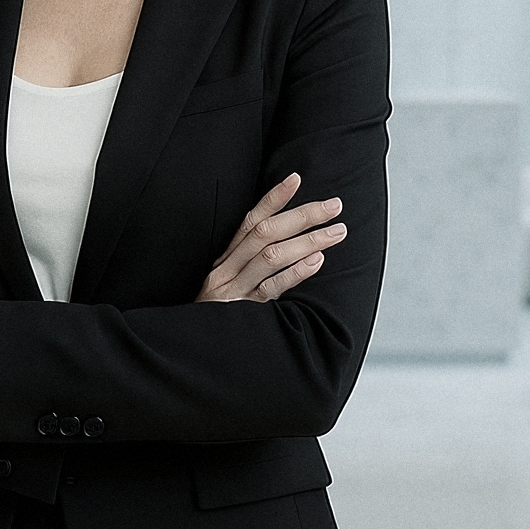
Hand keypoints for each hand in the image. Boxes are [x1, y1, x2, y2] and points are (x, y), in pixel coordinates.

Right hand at [195, 173, 345, 302]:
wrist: (193, 349)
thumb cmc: (219, 317)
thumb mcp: (230, 286)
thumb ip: (251, 266)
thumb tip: (289, 243)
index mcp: (225, 260)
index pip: (251, 221)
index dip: (273, 198)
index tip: (296, 179)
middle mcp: (227, 270)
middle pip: (265, 232)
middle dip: (302, 215)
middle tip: (334, 206)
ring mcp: (234, 290)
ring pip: (271, 256)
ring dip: (307, 240)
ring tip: (336, 232)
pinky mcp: (242, 313)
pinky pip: (270, 288)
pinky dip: (294, 272)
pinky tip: (316, 261)